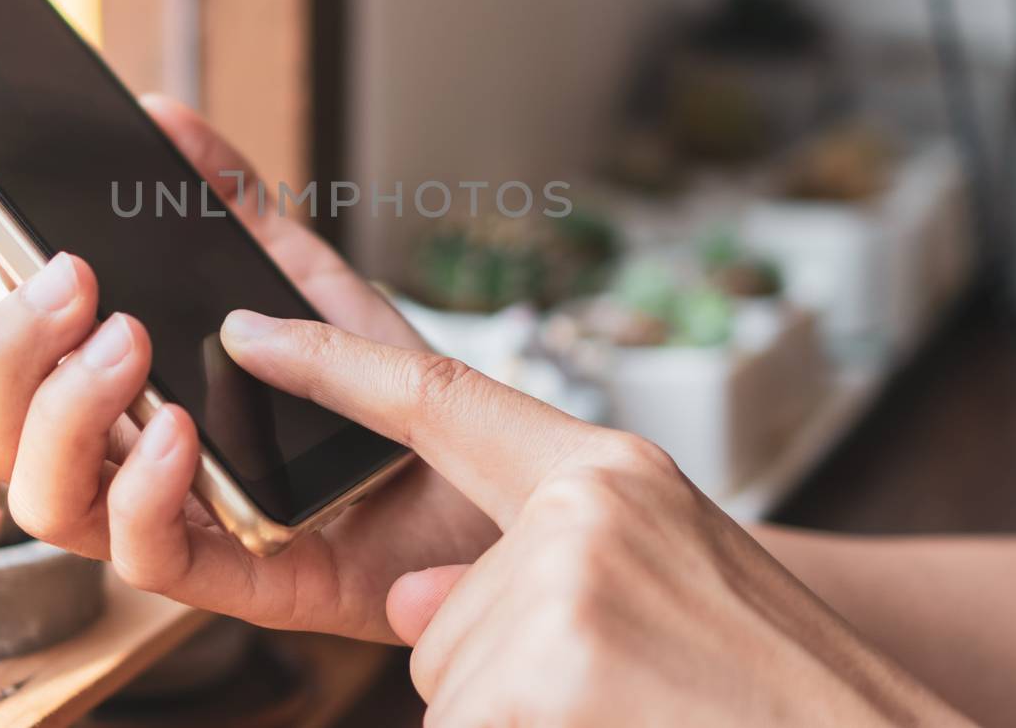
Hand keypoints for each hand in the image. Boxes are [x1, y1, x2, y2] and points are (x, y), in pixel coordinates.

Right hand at [0, 95, 496, 642]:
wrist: (487, 475)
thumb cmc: (391, 394)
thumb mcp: (311, 280)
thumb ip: (236, 206)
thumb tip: (165, 114)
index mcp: (136, 397)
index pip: (23, 366)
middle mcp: (135, 463)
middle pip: (3, 434)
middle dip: (9, 350)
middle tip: (70, 278)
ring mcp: (179, 523)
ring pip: (47, 501)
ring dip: (65, 413)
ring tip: (124, 339)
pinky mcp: (234, 578)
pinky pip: (148, 559)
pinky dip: (144, 489)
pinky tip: (178, 427)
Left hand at [223, 316, 971, 725]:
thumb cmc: (768, 679)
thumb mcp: (660, 578)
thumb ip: (536, 564)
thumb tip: (407, 603)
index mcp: (607, 473)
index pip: (437, 395)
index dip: (329, 362)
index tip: (247, 327)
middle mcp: (580, 517)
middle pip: (436, 615)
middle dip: (493, 674)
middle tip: (618, 690)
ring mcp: (560, 601)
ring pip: (450, 684)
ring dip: (521, 719)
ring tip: (631, 717)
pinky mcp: (538, 687)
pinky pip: (462, 727)